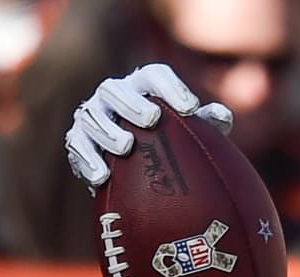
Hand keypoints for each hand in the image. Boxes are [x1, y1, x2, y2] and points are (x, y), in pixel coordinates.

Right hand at [64, 64, 234, 189]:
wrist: (130, 173)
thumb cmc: (167, 147)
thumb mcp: (187, 134)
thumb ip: (206, 124)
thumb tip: (222, 118)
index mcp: (142, 87)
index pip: (154, 76)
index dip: (171, 87)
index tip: (191, 108)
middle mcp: (113, 95)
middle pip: (115, 89)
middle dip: (132, 102)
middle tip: (152, 119)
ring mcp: (92, 116)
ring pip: (92, 115)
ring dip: (107, 130)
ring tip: (126, 146)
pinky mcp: (77, 141)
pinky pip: (78, 147)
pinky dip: (88, 160)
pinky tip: (102, 177)